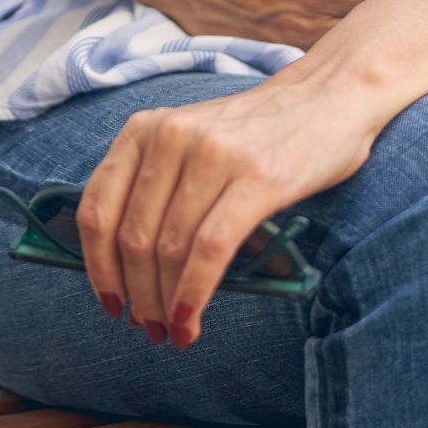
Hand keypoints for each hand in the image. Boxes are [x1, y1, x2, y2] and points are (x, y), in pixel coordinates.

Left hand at [75, 70, 392, 348]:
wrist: (330, 96)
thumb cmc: (259, 133)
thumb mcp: (192, 143)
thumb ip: (158, 185)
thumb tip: (128, 270)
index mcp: (144, 129)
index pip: (98, 209)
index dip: (97, 266)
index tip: (111, 301)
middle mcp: (171, 136)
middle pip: (133, 238)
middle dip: (137, 295)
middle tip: (150, 328)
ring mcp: (213, 154)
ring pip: (169, 249)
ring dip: (165, 304)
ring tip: (175, 331)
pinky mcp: (256, 178)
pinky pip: (210, 250)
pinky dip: (194, 295)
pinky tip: (192, 321)